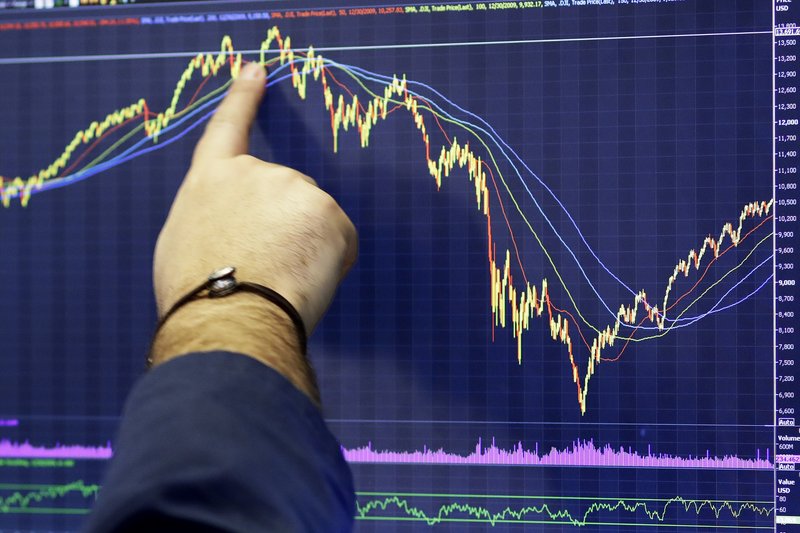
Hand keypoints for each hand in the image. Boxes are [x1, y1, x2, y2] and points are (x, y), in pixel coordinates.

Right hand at [153, 61, 356, 333]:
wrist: (227, 315)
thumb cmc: (197, 292)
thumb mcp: (187, 243)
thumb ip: (218, 217)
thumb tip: (240, 227)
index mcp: (211, 179)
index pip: (228, 128)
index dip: (244, 98)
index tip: (256, 71)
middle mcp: (255, 172)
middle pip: (285, 196)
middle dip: (284, 229)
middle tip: (264, 268)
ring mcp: (294, 187)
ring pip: (313, 221)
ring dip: (306, 248)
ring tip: (279, 280)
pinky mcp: (329, 211)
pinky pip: (339, 242)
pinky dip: (330, 263)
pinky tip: (305, 281)